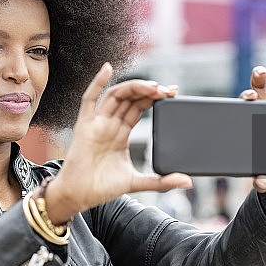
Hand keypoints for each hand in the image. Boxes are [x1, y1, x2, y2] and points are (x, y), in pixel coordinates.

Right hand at [43, 63, 192, 224]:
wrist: (78, 197)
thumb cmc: (101, 188)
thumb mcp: (137, 182)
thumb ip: (162, 182)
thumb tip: (187, 181)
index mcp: (120, 133)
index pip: (139, 108)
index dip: (155, 98)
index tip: (173, 94)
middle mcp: (109, 124)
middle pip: (131, 98)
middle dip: (150, 91)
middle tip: (169, 90)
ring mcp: (96, 123)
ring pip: (116, 95)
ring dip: (134, 87)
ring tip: (153, 86)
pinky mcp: (84, 125)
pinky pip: (89, 99)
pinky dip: (97, 82)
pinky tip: (107, 68)